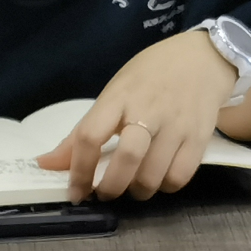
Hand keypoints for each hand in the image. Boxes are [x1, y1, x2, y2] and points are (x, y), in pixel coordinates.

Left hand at [36, 29, 237, 201]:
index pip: (91, 136)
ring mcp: (177, 124)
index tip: (76, 190)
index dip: (79, 170)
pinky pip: (179, 177)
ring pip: (153, 175)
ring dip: (137, 191)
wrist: (203, 57)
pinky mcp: (200, 137)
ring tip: (133, 186)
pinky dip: (164, 187)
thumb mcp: (115, 91)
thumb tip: (46, 164)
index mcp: (120, 96)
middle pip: (127, 159)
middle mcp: (149, 110)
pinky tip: (159, 178)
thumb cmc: (151, 74)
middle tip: (105, 193)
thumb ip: (83, 131)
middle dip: (111, 188)